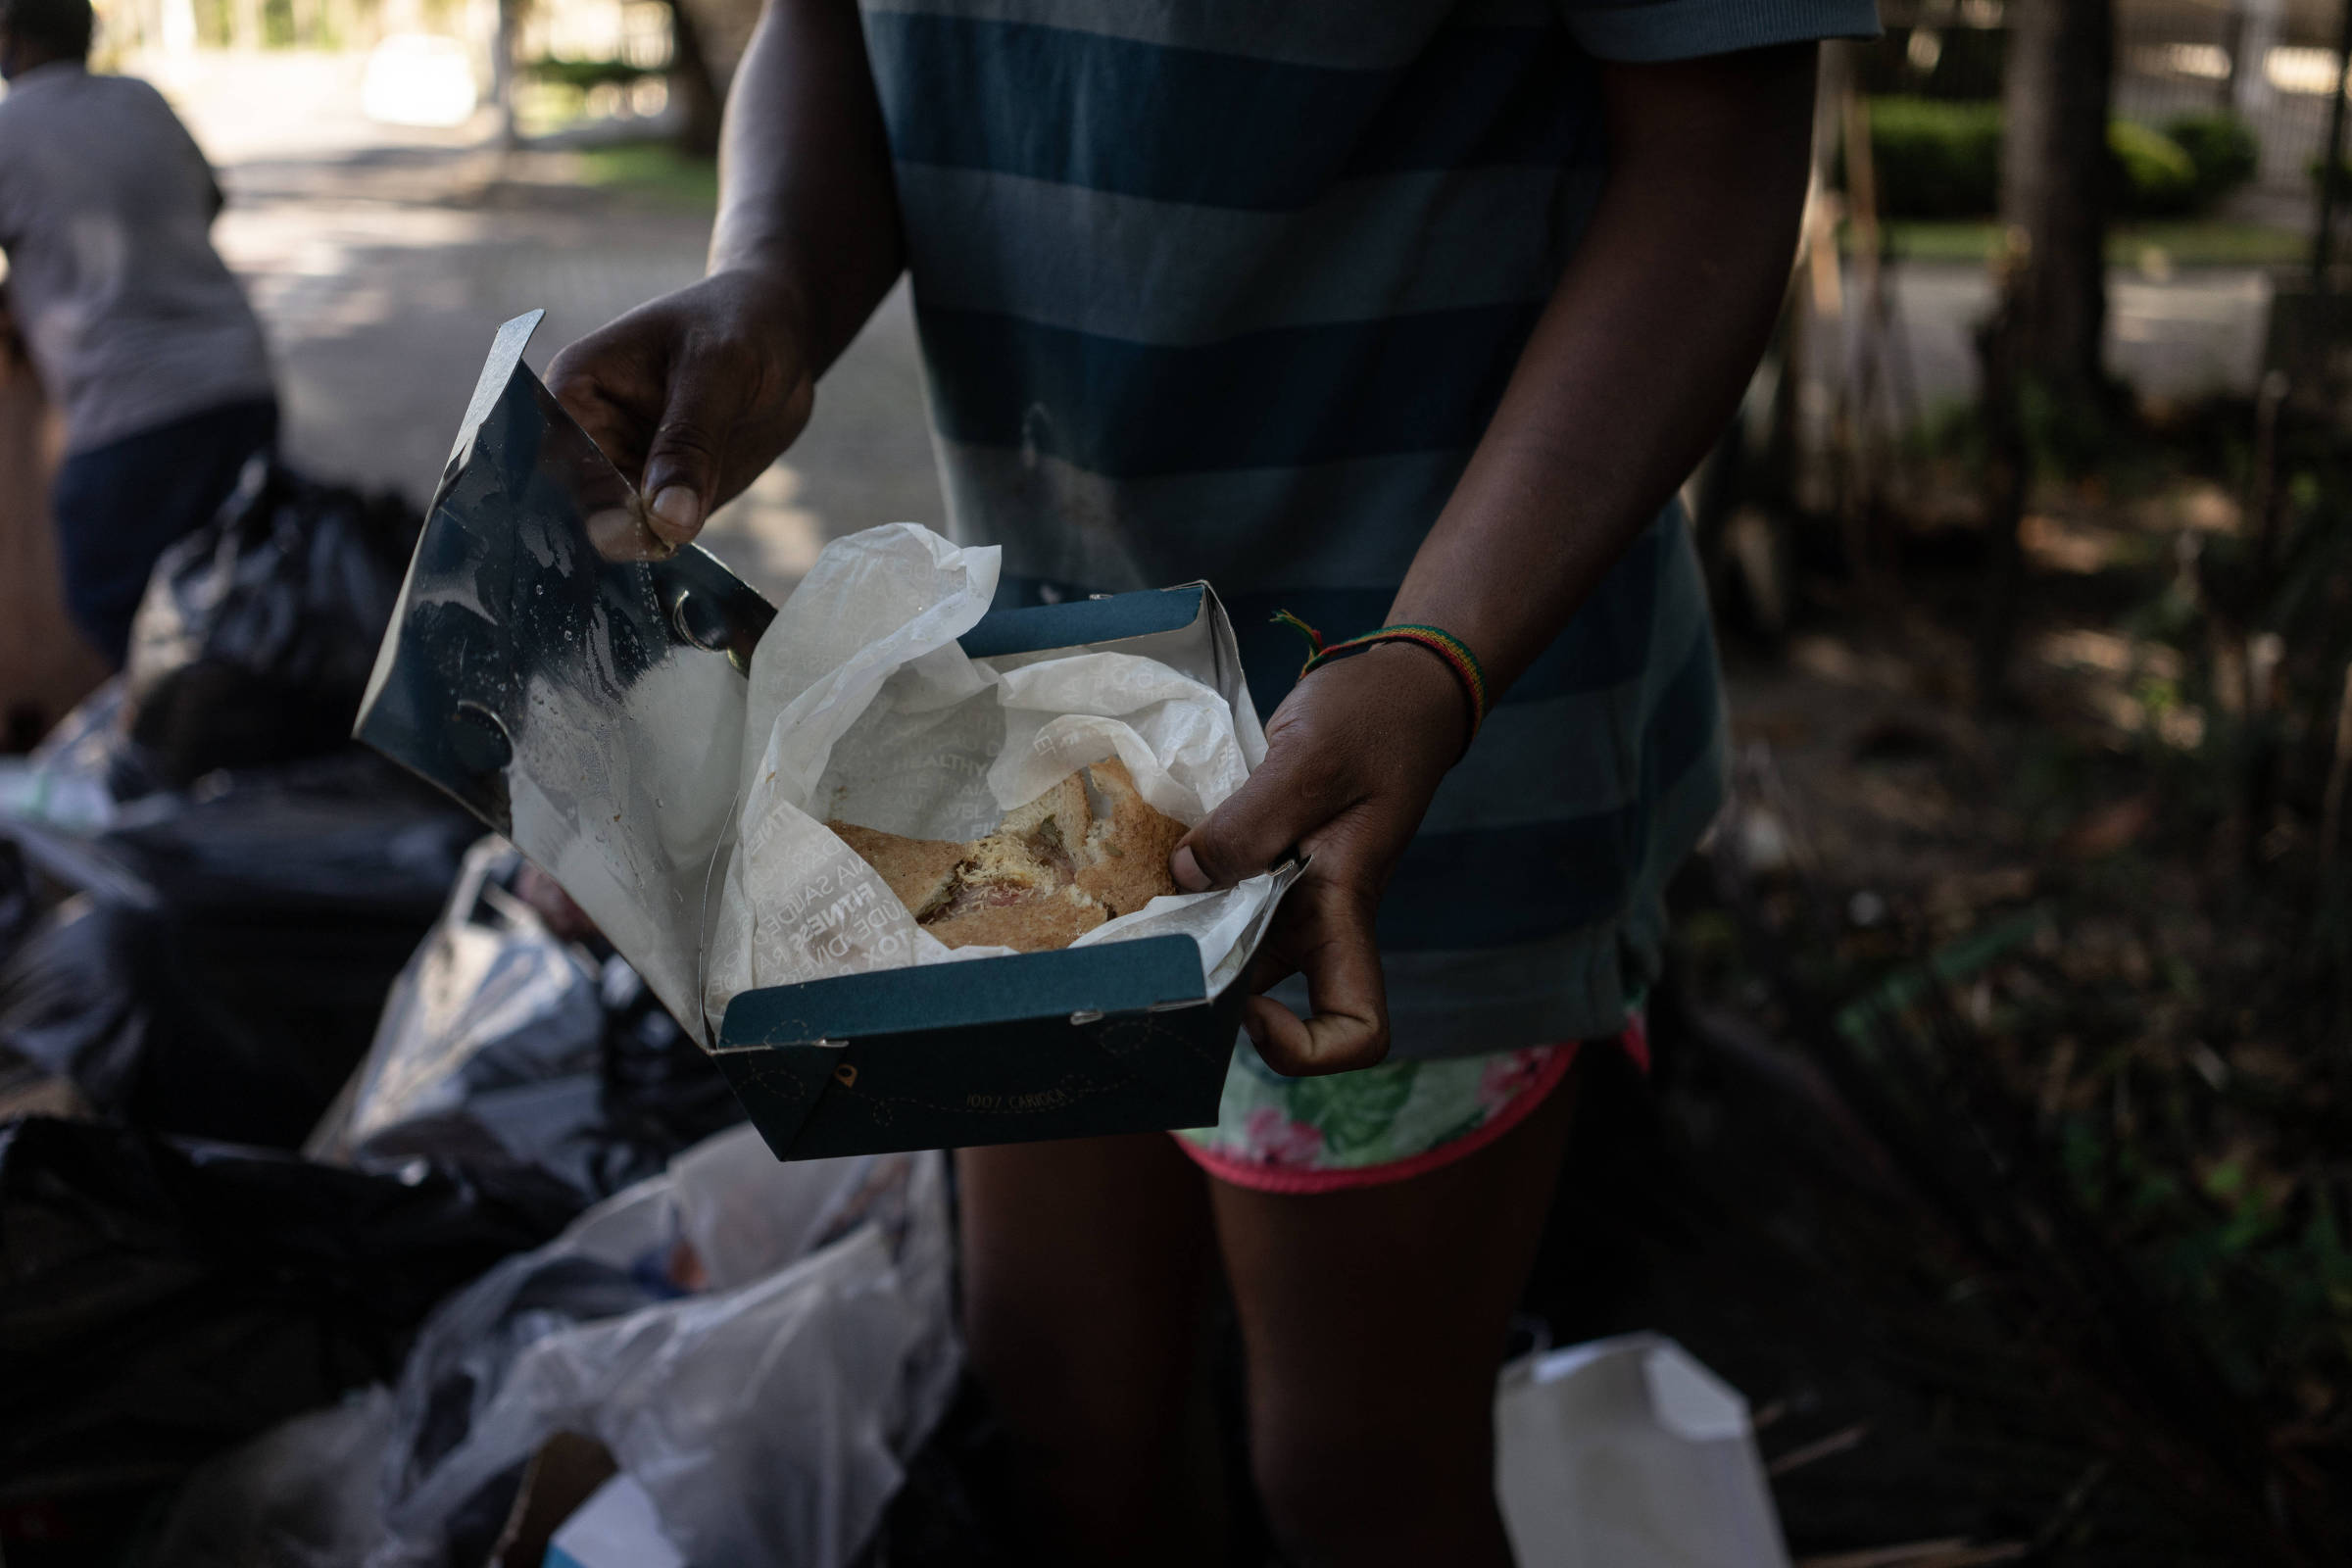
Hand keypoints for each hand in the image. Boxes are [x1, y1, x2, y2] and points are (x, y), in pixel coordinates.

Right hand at [545, 268, 816, 550]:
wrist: (782, 337)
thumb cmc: (740, 325)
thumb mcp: (720, 369)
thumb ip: (691, 442)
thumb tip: (669, 521)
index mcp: (574, 390)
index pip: (557, 457)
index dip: (586, 495)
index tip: (629, 521)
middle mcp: (586, 436)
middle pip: (576, 505)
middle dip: (613, 531)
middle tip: (662, 541)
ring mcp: (623, 470)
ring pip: (615, 530)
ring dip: (642, 546)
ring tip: (674, 541)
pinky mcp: (662, 496)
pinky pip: (656, 536)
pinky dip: (669, 547)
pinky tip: (683, 545)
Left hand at [1171, 642, 1468, 1075]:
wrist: (1401, 686)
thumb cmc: (1375, 721)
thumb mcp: (1310, 760)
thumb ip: (1249, 823)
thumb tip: (1186, 875)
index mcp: (1345, 908)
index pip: (1355, 1027)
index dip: (1304, 1048)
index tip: (1250, 1009)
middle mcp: (1316, 916)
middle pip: (1268, 998)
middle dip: (1204, 990)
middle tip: (1141, 955)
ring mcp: (1290, 889)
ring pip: (1230, 943)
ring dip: (1181, 932)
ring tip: (1123, 908)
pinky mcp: (1266, 855)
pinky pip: (1219, 892)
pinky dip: (1182, 884)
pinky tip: (1142, 857)